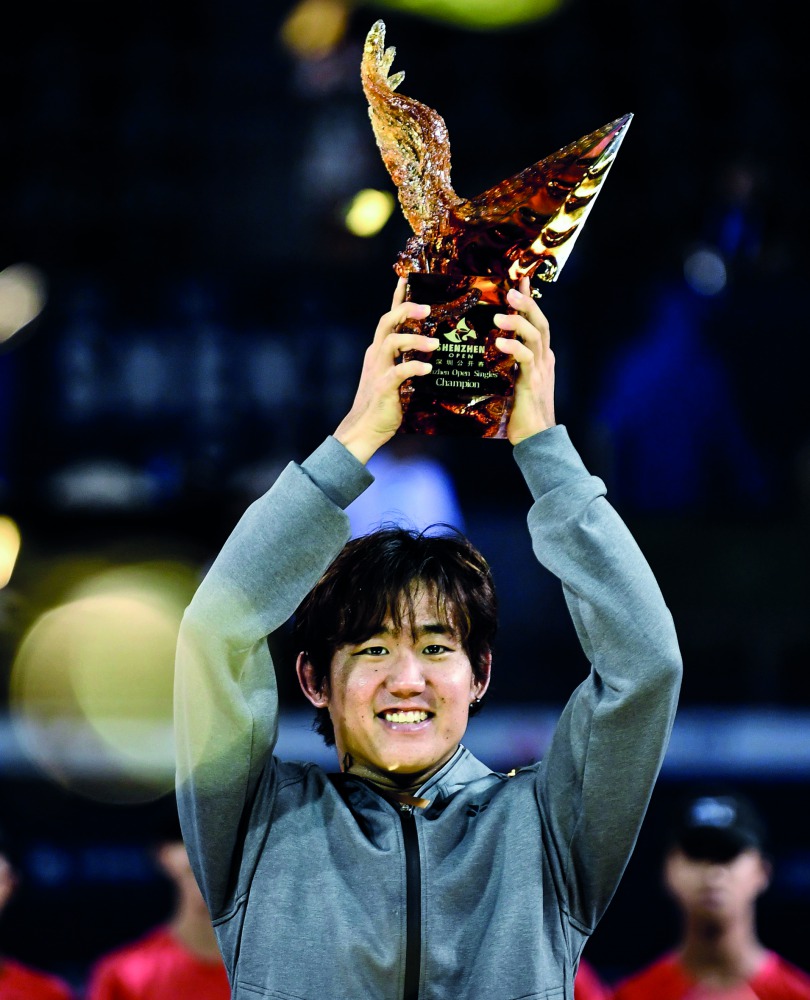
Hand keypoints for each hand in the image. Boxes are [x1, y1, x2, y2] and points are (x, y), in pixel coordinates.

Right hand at [334, 278, 438, 463]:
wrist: (364, 429)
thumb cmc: (384, 404)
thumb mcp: (396, 377)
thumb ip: (408, 361)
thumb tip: (434, 352)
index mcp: (379, 351)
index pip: (389, 318)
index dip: (397, 298)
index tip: (406, 279)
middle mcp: (376, 355)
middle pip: (387, 322)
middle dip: (406, 310)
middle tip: (428, 308)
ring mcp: (378, 370)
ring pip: (392, 342)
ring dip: (414, 340)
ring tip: (435, 344)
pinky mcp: (383, 388)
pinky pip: (398, 372)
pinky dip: (414, 368)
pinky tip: (427, 370)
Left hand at [493, 277, 555, 444]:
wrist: (535, 437)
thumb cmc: (519, 410)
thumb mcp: (512, 379)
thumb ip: (506, 362)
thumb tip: (486, 347)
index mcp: (540, 356)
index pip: (537, 321)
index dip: (529, 301)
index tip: (520, 281)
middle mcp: (543, 358)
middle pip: (540, 322)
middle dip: (526, 303)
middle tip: (511, 289)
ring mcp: (540, 370)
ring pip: (534, 336)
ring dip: (518, 322)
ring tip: (499, 316)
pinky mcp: (532, 383)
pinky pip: (526, 359)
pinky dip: (514, 348)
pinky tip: (500, 342)